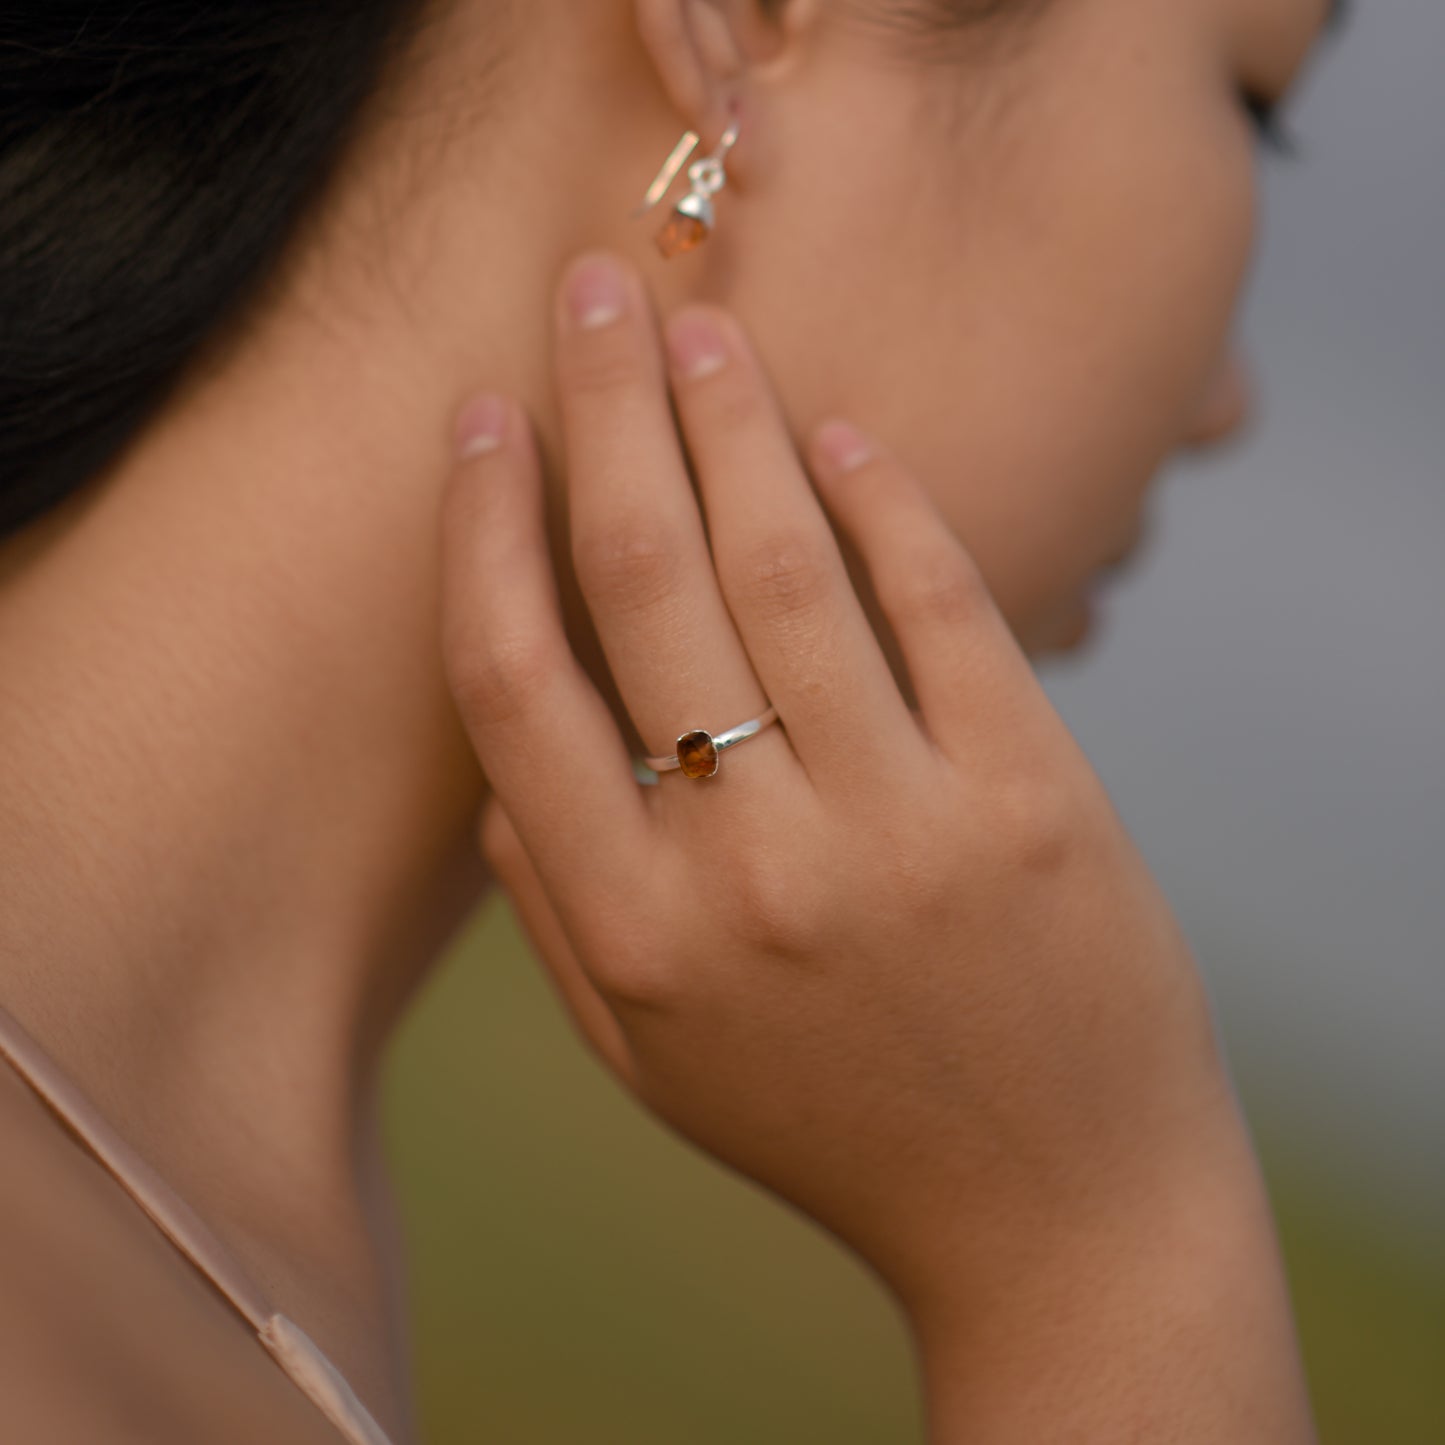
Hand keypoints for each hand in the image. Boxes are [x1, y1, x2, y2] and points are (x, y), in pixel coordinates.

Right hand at [440, 250, 1234, 1314]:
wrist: (1052, 1216)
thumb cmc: (837, 1126)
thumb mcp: (654, 1061)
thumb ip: (557, 914)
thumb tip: (489, 765)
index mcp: (632, 935)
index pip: (514, 684)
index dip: (482, 528)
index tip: (479, 420)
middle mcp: (748, 872)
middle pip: (643, 580)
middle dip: (603, 408)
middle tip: (590, 292)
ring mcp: (898, 831)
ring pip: (786, 567)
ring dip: (733, 423)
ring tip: (705, 329)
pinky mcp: (1031, 804)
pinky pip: (944, 611)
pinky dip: (887, 504)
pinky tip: (841, 435)